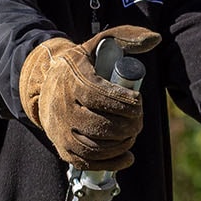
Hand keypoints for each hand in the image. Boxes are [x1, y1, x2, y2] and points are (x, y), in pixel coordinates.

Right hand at [19, 25, 159, 168]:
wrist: (44, 81)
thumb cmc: (81, 63)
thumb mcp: (98, 43)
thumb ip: (126, 37)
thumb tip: (155, 39)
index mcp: (72, 81)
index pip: (100, 97)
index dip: (125, 104)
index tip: (137, 101)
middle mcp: (62, 108)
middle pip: (101, 126)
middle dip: (129, 126)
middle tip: (138, 119)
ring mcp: (60, 131)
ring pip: (96, 147)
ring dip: (122, 143)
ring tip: (132, 133)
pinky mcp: (62, 148)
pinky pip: (88, 163)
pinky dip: (112, 163)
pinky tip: (128, 156)